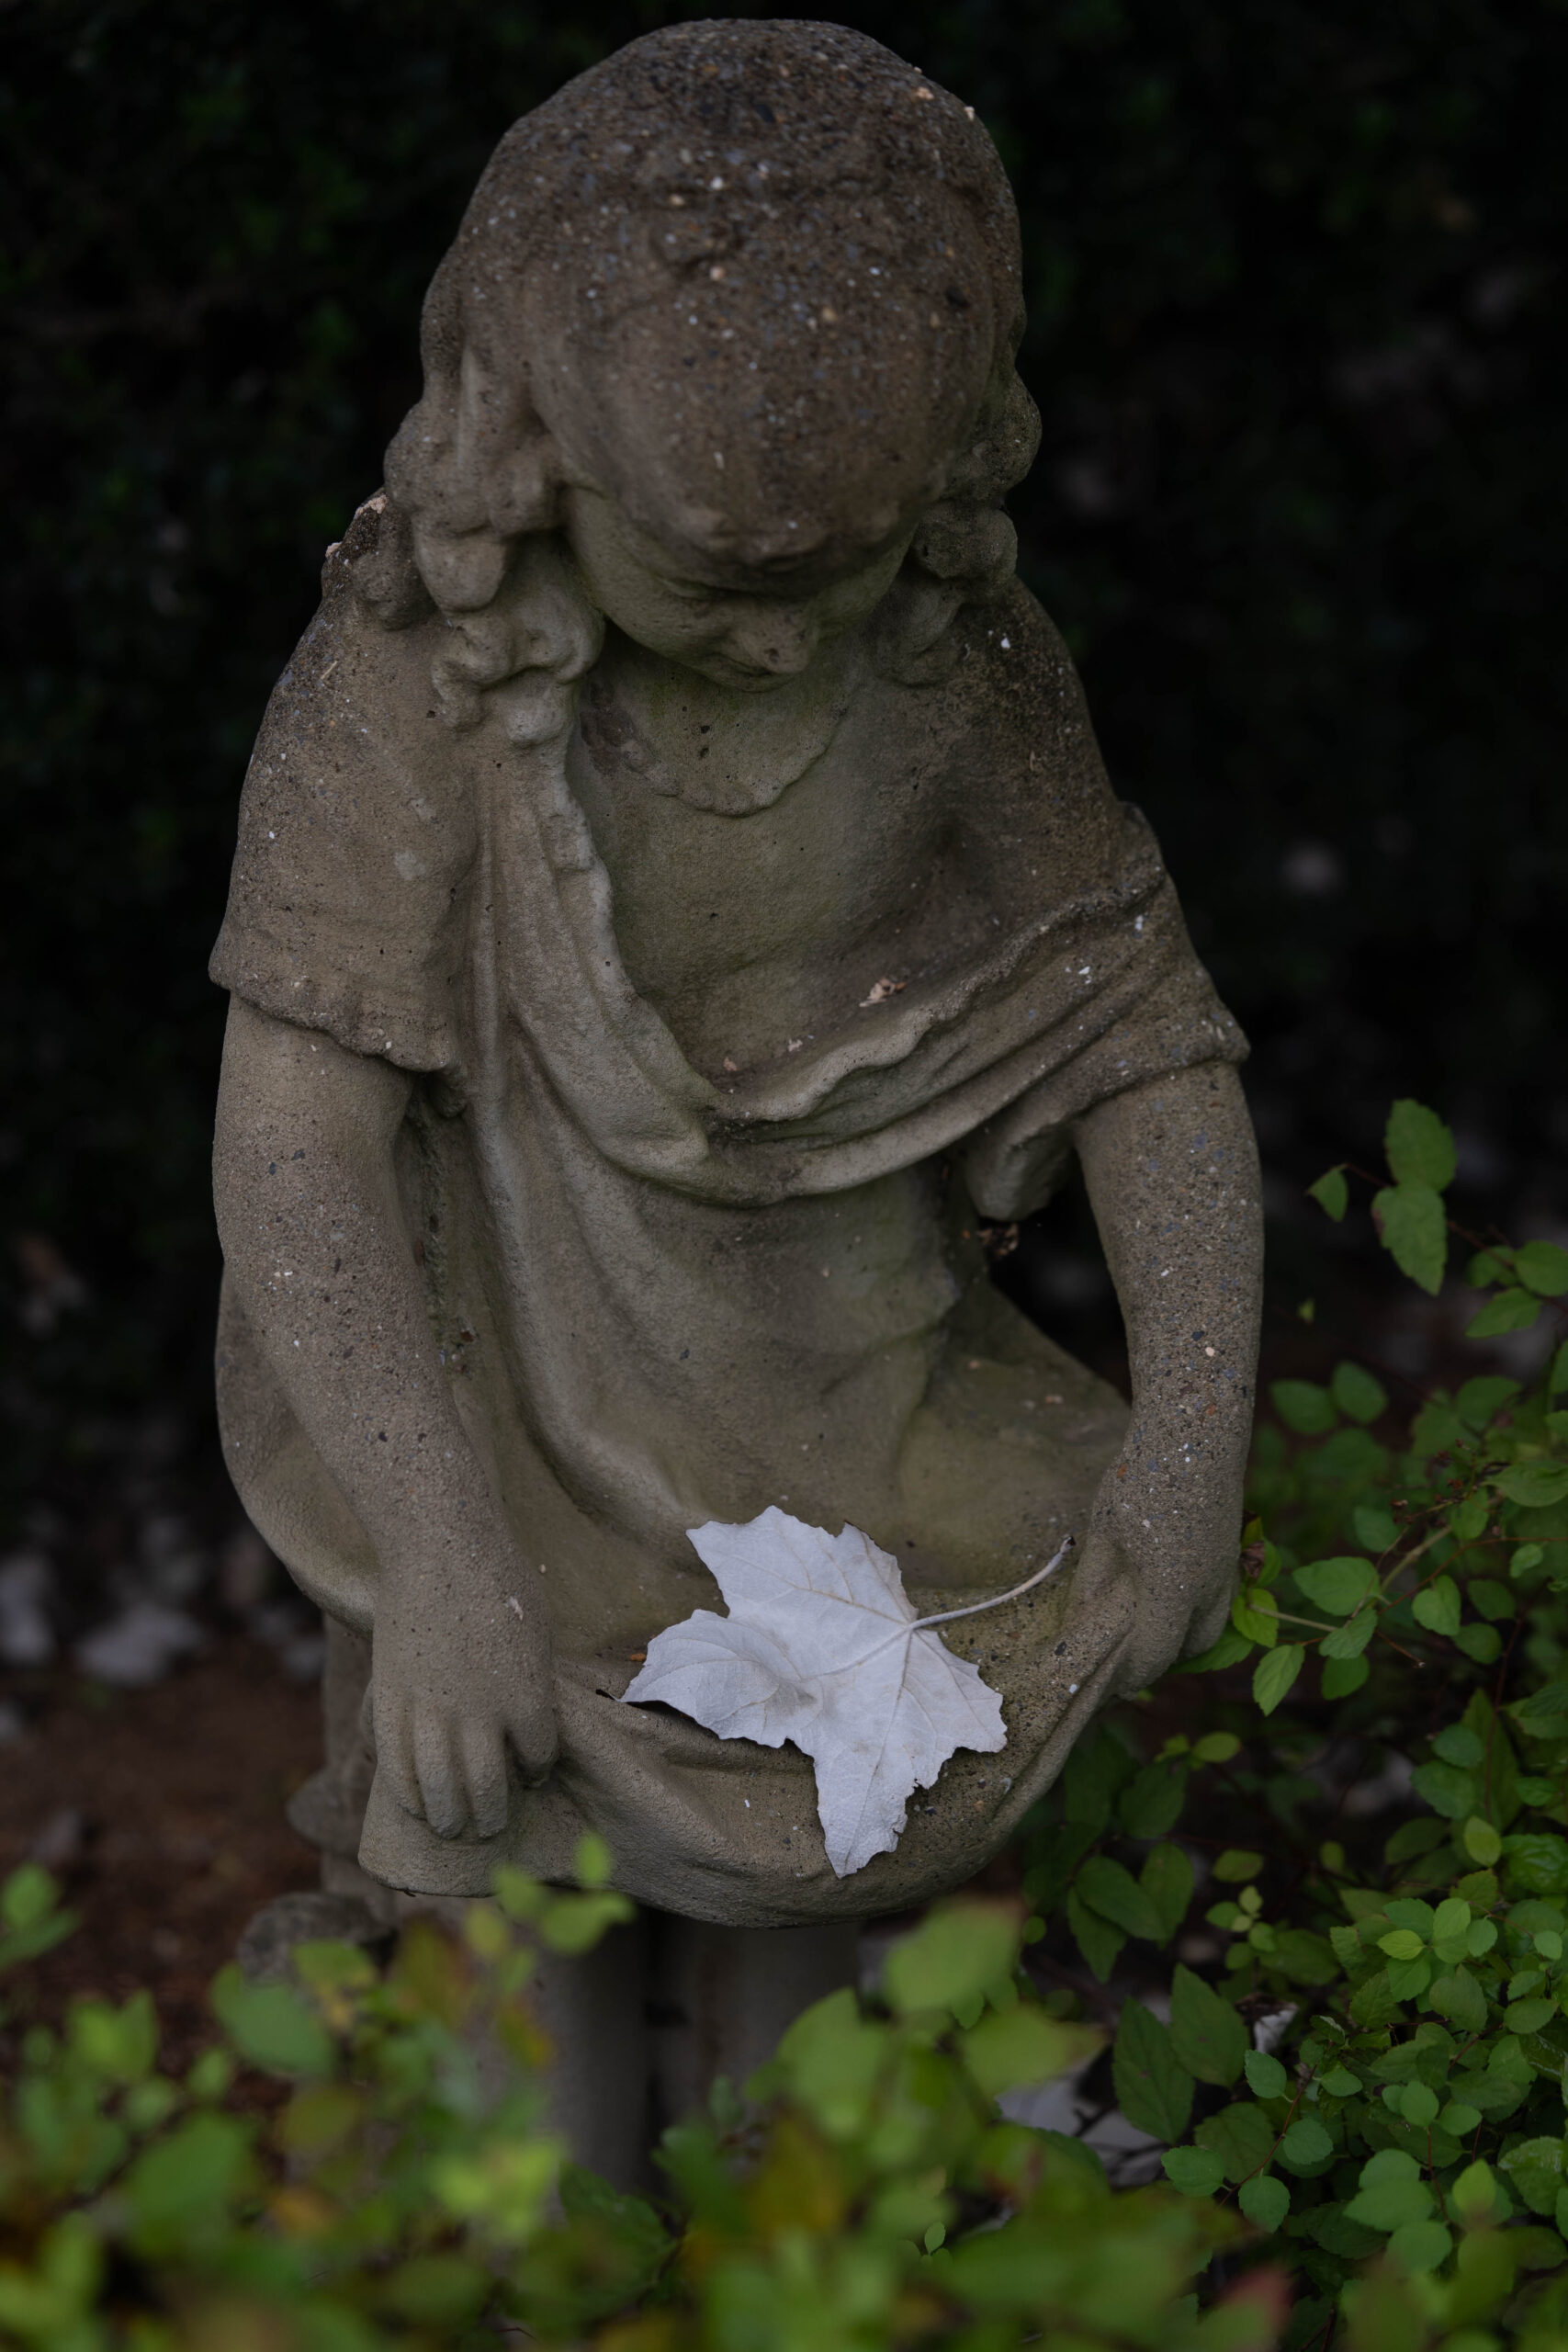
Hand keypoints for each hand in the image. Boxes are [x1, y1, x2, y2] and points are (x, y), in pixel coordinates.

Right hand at [368, 1529, 555, 1839]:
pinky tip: (417, 1806)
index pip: (537, 1758)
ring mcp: (431, 1712)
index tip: (531, 1776)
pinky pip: (397, 1766)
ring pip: (440, 1789)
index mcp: (527, 1698)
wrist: (439, 1549)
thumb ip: (532, 1683)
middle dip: (491, 1816)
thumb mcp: (537, 1633)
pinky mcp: (392, 1702)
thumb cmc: (499, 1579)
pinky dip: (408, 1794)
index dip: (535, 1773)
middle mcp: (480, 1715)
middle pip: (487, 1789)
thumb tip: (524, 1723)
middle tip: (491, 1826)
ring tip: (455, 1829)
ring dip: (450, 1818)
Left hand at [1072, 1447, 1238, 1697]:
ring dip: (1177, 1641)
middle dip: (1153, 1665)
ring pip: (1207, 1630)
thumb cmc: (1142, 1477)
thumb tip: (1081, 1626)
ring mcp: (1226, 1574)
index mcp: (1174, 1590)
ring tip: (1139, 1636)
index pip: (1153, 1655)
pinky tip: (1162, 1601)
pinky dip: (1191, 1617)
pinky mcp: (1231, 1556)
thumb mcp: (1105, 1531)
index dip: (1127, 1677)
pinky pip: (1215, 1605)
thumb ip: (1095, 1584)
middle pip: (1186, 1651)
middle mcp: (1209, 1591)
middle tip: (1118, 1664)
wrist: (1196, 1430)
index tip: (1102, 1686)